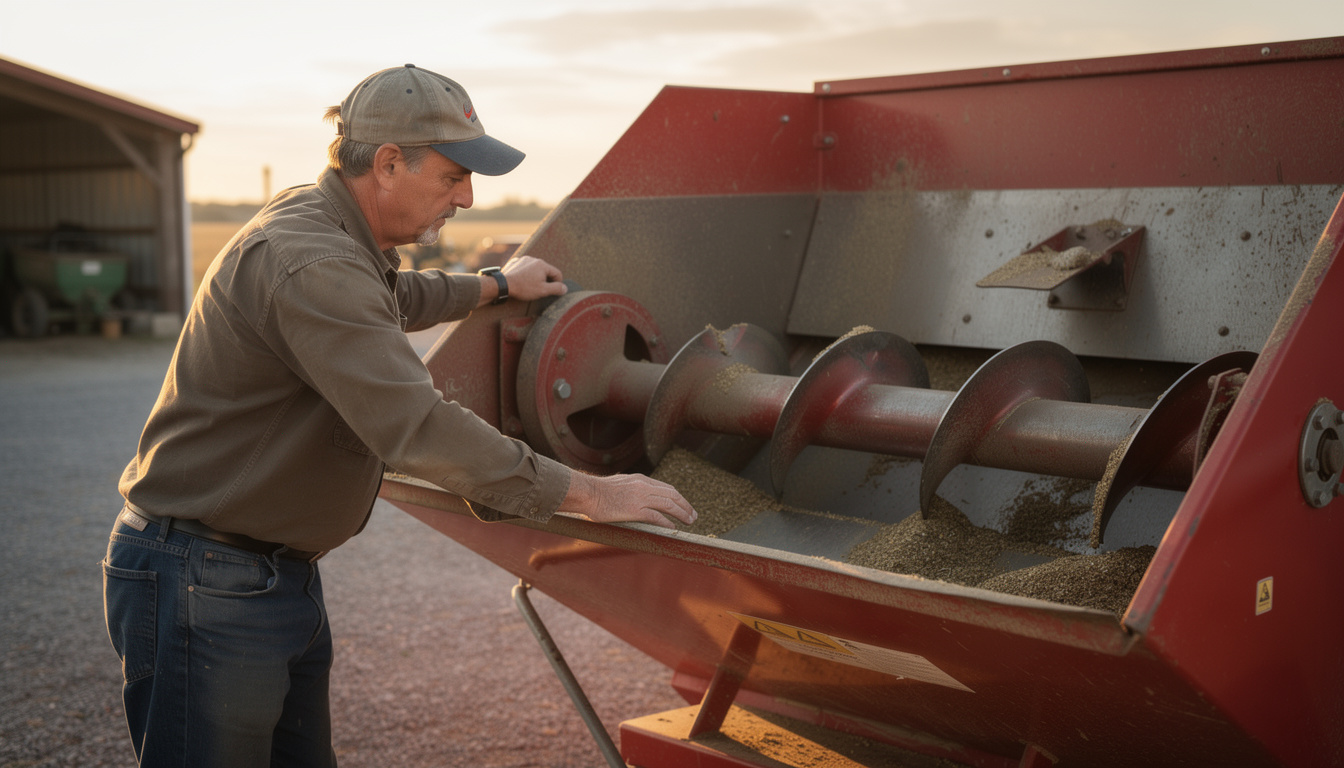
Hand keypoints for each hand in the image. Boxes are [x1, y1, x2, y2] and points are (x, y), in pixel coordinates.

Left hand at [501, 255, 567, 301]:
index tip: (553, 291)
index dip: (558, 284)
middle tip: (540, 290)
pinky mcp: (515, 262)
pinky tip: (522, 281)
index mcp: (543, 265)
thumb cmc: (523, 288)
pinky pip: (525, 268)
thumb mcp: (543, 291)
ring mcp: (524, 259)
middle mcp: (534, 259)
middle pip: (546, 270)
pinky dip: (526, 274)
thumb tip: (565, 288)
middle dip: (546, 280)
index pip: (557, 273)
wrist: (503, 284)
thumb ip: (556, 289)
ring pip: (535, 269)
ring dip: (536, 276)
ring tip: (530, 286)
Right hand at [559, 472, 697, 529]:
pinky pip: (657, 517)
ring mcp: (640, 498)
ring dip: (682, 513)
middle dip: (685, 505)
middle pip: (672, 494)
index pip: (665, 487)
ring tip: (689, 521)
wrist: (587, 492)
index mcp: (640, 479)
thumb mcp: (619, 483)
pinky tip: (672, 528)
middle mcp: (644, 486)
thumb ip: (630, 488)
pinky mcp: (635, 510)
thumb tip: (633, 496)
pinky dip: (667, 523)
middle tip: (693, 514)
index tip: (682, 505)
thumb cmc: (597, 491)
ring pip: (669, 505)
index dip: (677, 497)